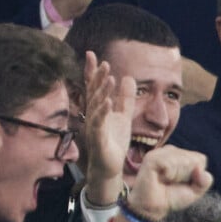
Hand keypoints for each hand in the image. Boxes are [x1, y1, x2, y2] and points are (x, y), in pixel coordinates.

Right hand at [84, 50, 135, 204]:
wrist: (110, 167)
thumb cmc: (114, 142)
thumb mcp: (124, 117)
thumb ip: (125, 99)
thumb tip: (129, 78)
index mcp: (99, 109)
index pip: (94, 87)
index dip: (92, 72)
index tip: (91, 54)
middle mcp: (94, 116)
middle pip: (94, 94)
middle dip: (97, 78)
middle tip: (104, 64)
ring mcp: (94, 128)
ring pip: (96, 107)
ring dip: (102, 93)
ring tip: (109, 79)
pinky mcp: (98, 140)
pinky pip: (98, 125)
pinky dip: (102, 113)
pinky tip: (108, 103)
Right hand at [129, 144, 211, 221]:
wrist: (153, 209)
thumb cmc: (170, 198)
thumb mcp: (194, 192)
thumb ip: (205, 182)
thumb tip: (202, 171)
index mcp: (181, 155)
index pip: (201, 159)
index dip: (195, 176)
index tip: (181, 183)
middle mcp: (170, 151)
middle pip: (193, 160)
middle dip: (186, 176)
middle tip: (171, 184)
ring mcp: (160, 153)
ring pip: (183, 161)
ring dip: (176, 176)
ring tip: (164, 182)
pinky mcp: (151, 159)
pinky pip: (170, 164)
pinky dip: (168, 175)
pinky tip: (159, 179)